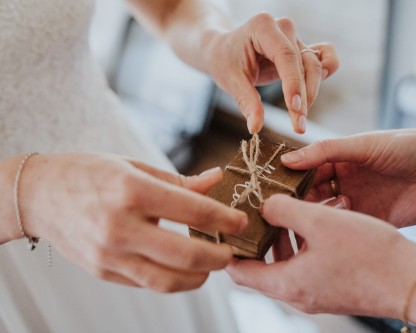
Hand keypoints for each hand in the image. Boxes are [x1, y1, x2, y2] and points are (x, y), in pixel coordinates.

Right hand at [21, 153, 246, 291]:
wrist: (39, 195)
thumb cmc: (88, 173)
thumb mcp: (134, 166)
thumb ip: (179, 180)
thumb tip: (216, 180)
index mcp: (132, 191)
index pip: (192, 211)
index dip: (224, 219)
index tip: (240, 221)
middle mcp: (120, 226)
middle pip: (185, 254)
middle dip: (219, 256)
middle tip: (232, 251)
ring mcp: (109, 254)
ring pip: (167, 280)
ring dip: (199, 277)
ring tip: (211, 266)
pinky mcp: (103, 271)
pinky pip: (146, 283)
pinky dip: (171, 279)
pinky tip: (182, 268)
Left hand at [203, 13, 338, 133]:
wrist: (222, 50)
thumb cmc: (224, 61)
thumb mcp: (231, 81)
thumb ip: (247, 102)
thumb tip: (256, 128)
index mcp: (263, 27)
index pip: (286, 56)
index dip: (294, 83)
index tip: (295, 109)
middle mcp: (283, 28)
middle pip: (305, 63)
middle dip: (304, 97)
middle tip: (298, 126)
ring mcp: (295, 37)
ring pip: (315, 66)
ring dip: (312, 93)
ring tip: (300, 119)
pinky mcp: (302, 49)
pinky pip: (324, 56)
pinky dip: (326, 72)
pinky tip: (314, 92)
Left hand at [226, 194, 415, 318]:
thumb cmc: (370, 254)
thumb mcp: (321, 222)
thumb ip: (284, 210)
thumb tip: (264, 205)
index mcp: (287, 283)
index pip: (238, 271)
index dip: (228, 246)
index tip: (226, 224)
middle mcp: (298, 294)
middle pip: (261, 266)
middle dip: (257, 237)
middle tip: (258, 209)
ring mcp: (316, 293)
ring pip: (286, 263)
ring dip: (283, 237)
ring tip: (289, 209)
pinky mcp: (333, 288)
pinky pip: (306, 265)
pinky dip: (304, 244)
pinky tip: (317, 221)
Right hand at [280, 129, 415, 226]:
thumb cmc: (407, 147)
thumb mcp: (362, 144)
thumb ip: (325, 151)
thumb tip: (287, 160)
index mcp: (340, 160)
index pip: (306, 169)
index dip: (288, 178)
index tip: (267, 187)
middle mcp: (344, 181)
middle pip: (311, 193)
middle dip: (295, 200)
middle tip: (274, 210)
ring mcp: (356, 202)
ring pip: (324, 213)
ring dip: (310, 216)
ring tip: (291, 222)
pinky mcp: (370, 221)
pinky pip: (344, 228)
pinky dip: (331, 230)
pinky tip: (318, 233)